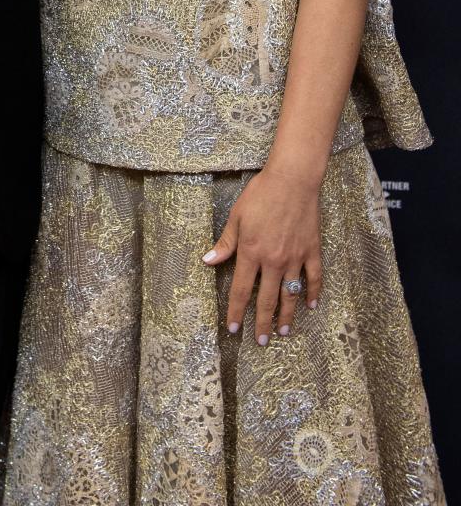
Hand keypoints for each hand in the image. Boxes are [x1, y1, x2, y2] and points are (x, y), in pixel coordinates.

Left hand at [203, 164, 321, 344]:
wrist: (292, 180)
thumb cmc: (260, 195)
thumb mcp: (236, 217)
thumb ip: (225, 243)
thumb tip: (208, 262)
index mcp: (251, 252)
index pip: (241, 290)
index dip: (237, 311)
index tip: (233, 328)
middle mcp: (273, 261)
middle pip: (267, 299)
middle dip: (263, 322)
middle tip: (261, 341)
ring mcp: (295, 258)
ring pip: (291, 294)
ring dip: (287, 316)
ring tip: (284, 332)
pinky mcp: (312, 251)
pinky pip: (314, 278)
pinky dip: (313, 293)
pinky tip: (310, 306)